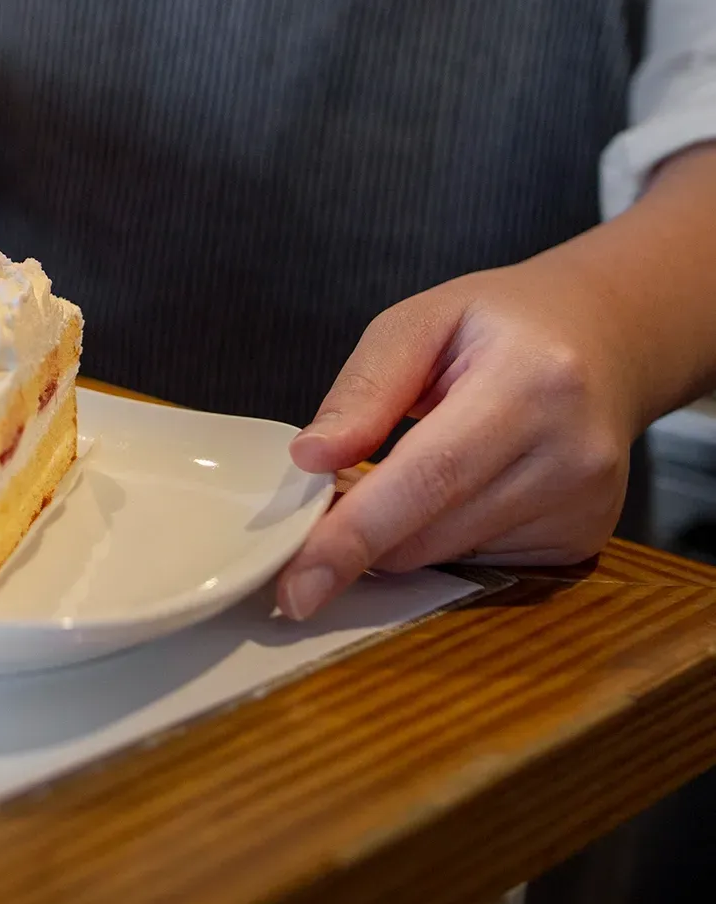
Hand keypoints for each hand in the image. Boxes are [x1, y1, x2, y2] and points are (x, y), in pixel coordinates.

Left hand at [275, 254, 640, 619]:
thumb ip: (365, 388)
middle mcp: (572, 453)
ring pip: (446, 557)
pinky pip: (476, 562)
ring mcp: (584, 506)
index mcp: (532, 382)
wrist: (605, 338)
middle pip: (431, 532)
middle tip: (322, 501)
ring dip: (398, 533)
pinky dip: (440, 536)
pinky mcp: (581, 539)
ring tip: (403, 470)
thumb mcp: (422, 321)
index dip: (356, 533)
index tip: (298, 582)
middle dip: (358, 534)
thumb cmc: (500, 325)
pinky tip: (453, 488)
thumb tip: (312, 458)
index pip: (430, 476)